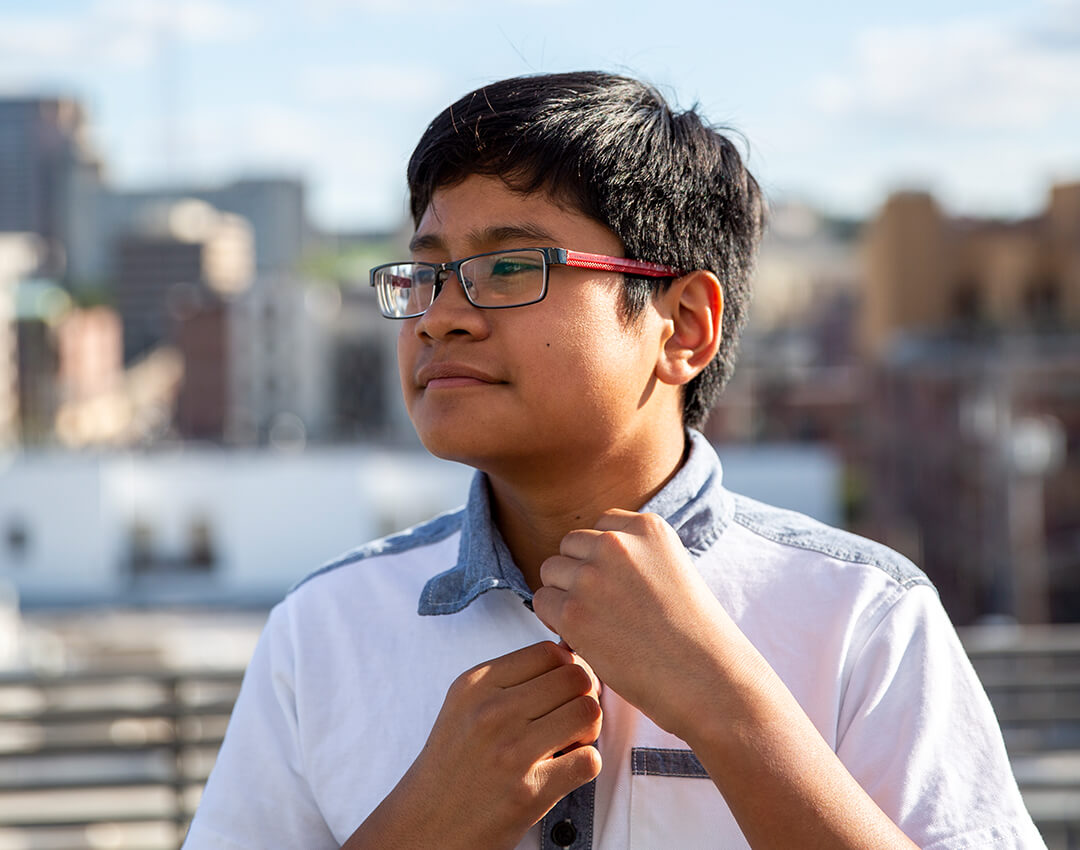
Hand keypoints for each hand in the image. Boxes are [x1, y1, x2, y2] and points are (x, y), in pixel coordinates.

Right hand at [345, 641, 601, 849]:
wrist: (426, 824)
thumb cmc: (452, 765)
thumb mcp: (465, 704)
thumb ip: (511, 679)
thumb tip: (569, 656)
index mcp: (476, 684)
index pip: (548, 651)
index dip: (568, 665)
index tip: (565, 684)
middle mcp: (492, 712)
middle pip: (575, 677)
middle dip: (583, 694)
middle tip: (571, 714)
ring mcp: (511, 752)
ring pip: (588, 712)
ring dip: (588, 729)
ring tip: (569, 742)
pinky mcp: (529, 792)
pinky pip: (589, 760)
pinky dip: (586, 764)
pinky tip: (564, 768)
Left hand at [533, 509, 744, 738]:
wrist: (709, 680)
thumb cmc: (695, 636)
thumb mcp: (674, 572)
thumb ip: (636, 557)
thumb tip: (588, 563)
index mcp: (648, 528)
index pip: (601, 527)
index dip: (603, 559)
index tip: (621, 587)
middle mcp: (616, 543)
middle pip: (570, 546)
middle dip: (579, 574)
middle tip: (604, 610)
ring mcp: (592, 576)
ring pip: (551, 571)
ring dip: (565, 596)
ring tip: (596, 625)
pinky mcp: (573, 612)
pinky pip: (542, 603)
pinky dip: (556, 622)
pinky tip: (585, 640)